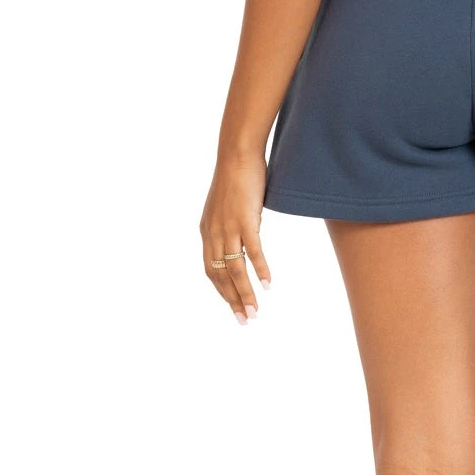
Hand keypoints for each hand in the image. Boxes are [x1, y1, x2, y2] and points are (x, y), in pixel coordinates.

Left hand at [200, 148, 271, 324]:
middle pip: (220, 275)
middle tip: (245, 320)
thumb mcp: (228, 206)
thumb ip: (232, 224)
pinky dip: (259, 269)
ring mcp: (228, 227)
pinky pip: (252, 250)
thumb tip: (244, 235)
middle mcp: (213, 233)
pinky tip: (267, 284)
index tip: (235, 308)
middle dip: (233, 300)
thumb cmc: (237, 177)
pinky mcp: (245, 219)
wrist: (237, 154)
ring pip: (234, 269)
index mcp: (207, 231)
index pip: (211, 270)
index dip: (222, 292)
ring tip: (255, 312)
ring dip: (245, 293)